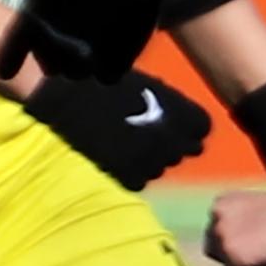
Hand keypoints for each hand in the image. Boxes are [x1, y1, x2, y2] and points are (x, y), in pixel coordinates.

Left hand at [0, 0, 161, 83]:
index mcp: (31, 21)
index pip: (7, 57)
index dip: (7, 59)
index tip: (5, 66)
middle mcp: (57, 45)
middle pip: (49, 65)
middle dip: (51, 55)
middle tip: (59, 38)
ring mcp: (91, 54)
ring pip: (78, 73)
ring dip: (78, 64)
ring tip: (86, 46)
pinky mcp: (122, 57)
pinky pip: (108, 76)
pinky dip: (107, 66)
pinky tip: (112, 48)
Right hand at [21, 70, 212, 190]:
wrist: (64, 100)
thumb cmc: (102, 85)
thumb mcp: (142, 85)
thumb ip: (168, 104)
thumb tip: (181, 122)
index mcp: (179, 113)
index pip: (201, 128)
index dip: (190, 127)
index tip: (177, 125)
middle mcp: (172, 140)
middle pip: (185, 151)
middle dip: (172, 144)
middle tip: (149, 135)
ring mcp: (150, 161)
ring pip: (162, 167)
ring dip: (151, 159)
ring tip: (129, 145)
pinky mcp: (127, 176)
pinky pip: (140, 180)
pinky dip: (131, 172)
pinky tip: (116, 158)